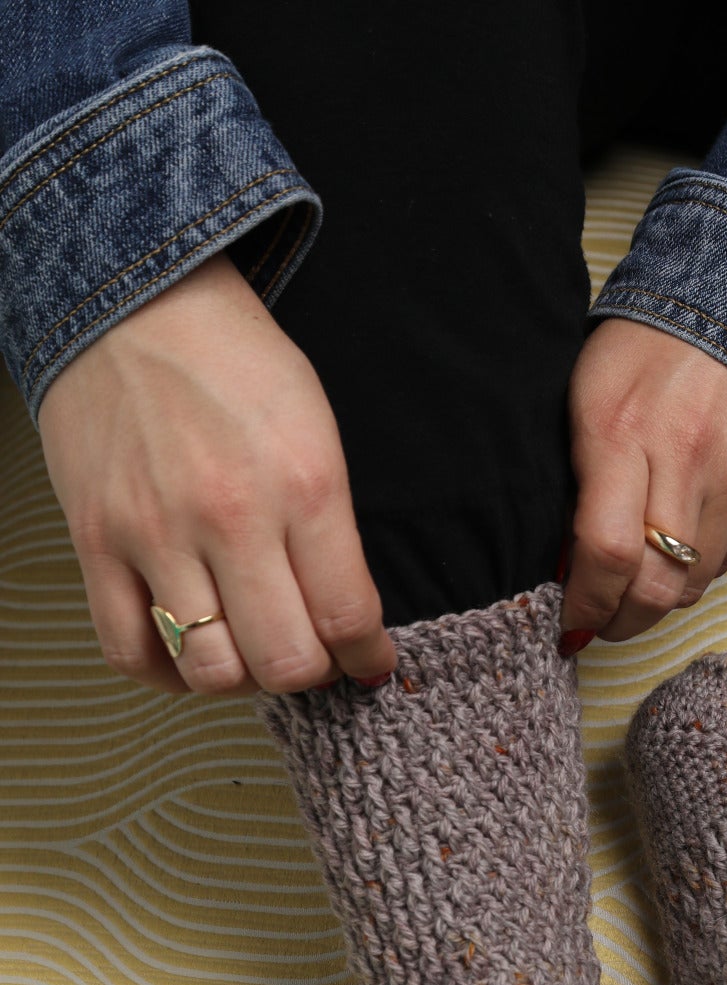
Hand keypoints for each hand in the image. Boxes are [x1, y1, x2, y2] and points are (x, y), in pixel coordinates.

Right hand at [38, 251, 396, 697]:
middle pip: (284, 661)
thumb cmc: (236, 365)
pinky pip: (130, 652)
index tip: (368, 660)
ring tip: (251, 648)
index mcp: (304, 485)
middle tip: (310, 651)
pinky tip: (191, 652)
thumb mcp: (318, 432)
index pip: (348, 617)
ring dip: (242, 678)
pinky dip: (169, 673)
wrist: (131, 302)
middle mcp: (230, 517)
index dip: (367, 657)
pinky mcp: (95, 542)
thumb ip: (334, 534)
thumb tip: (351, 629)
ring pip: (211, 671)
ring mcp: (154, 534)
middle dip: (310, 672)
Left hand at [560, 317, 726, 642]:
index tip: (570, 620)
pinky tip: (677, 549)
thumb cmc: (644, 348)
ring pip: (696, 584)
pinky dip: (698, 568)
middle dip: (620, 622)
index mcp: (624, 433)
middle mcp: (690, 460)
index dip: (585, 603)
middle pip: (657, 587)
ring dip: (659, 601)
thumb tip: (568, 567)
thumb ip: (576, 485)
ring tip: (634, 590)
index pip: (608, 552)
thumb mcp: (585, 400)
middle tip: (599, 623)